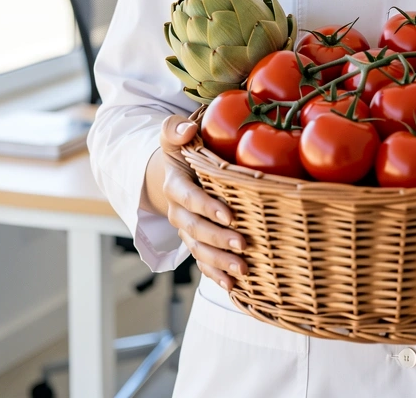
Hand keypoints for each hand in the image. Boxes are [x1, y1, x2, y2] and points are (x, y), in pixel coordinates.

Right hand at [160, 115, 247, 291]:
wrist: (172, 172)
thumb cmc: (182, 150)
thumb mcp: (173, 134)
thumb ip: (175, 129)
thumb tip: (189, 129)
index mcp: (175, 185)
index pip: (189, 199)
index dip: (207, 208)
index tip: (229, 215)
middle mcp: (178, 211)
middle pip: (195, 230)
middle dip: (218, 240)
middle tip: (243, 246)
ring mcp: (186, 229)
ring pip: (199, 250)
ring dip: (220, 262)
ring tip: (243, 271)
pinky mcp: (195, 241)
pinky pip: (202, 261)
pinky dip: (215, 275)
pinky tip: (232, 287)